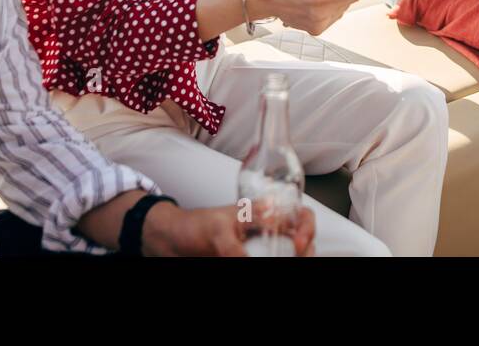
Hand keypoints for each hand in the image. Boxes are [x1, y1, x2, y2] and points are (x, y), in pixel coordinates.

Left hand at [143, 201, 315, 255]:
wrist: (171, 242)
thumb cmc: (194, 226)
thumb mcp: (217, 232)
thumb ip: (234, 250)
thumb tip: (250, 262)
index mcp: (264, 214)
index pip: (300, 215)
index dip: (307, 229)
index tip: (297, 245)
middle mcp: (268, 233)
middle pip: (301, 242)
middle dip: (305, 251)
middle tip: (297, 258)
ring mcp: (260, 252)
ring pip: (287, 256)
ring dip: (293, 258)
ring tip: (292, 262)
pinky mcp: (249, 260)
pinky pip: (270, 262)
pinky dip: (277, 262)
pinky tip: (277, 264)